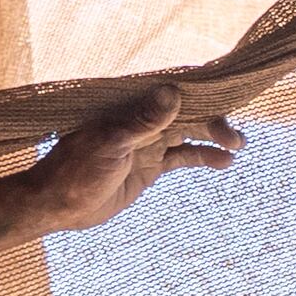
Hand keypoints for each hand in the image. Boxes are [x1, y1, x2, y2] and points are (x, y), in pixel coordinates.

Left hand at [23, 83, 243, 236]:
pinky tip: (224, 162)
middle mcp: (142, 121)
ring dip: (213, 138)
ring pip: (189, 134)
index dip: (201, 92)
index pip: (173, 91)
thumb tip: (173, 91)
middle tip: (236, 139)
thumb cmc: (75, 170)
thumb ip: (143, 121)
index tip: (226, 97)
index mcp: (130, 107)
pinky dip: (203, 158)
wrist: (58, 204)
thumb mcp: (111, 143)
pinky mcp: (150, 166)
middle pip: (187, 112)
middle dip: (213, 121)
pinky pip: (182, 158)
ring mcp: (148, 143)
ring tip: (237, 146)